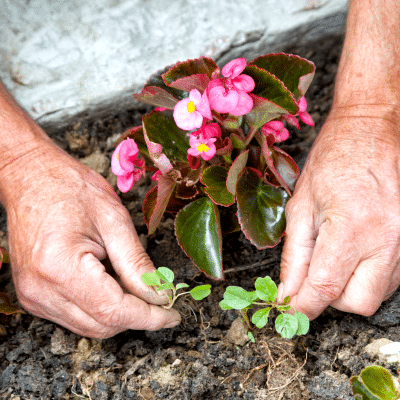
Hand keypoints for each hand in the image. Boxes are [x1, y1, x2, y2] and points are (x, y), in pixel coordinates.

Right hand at [4, 139, 179, 337]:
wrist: (33, 179)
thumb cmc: (72, 189)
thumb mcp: (115, 221)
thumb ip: (137, 264)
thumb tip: (159, 294)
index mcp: (61, 267)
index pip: (114, 311)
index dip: (149, 317)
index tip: (173, 315)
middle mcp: (41, 290)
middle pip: (102, 325)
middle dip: (137, 317)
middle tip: (162, 299)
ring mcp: (33, 296)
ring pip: (89, 326)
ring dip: (119, 313)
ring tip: (136, 287)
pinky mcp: (34, 295)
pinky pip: (75, 316)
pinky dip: (100, 308)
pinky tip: (112, 284)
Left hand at [279, 108, 399, 319]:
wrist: (373, 128)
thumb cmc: (333, 160)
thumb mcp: (302, 204)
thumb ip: (294, 254)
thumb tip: (288, 291)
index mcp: (352, 226)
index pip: (326, 287)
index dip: (303, 306)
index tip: (290, 309)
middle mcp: (387, 238)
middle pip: (358, 302)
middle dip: (330, 299)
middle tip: (313, 278)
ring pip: (378, 293)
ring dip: (350, 287)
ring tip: (335, 256)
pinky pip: (392, 277)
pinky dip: (369, 275)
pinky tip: (355, 251)